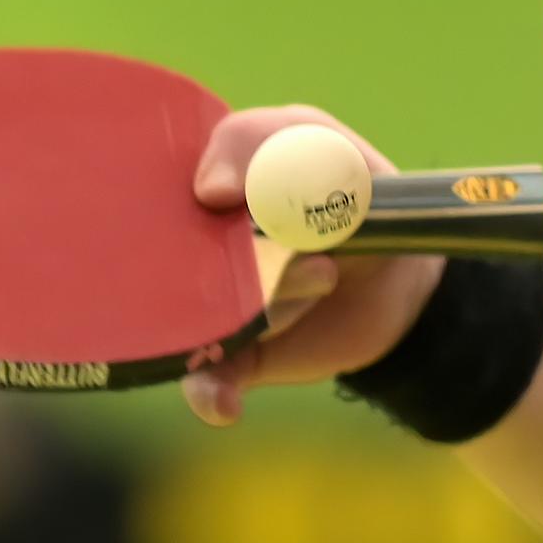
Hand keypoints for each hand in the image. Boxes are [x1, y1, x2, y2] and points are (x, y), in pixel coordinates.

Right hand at [180, 105, 443, 426]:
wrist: (401, 274)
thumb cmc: (351, 195)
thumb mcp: (318, 145)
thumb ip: (262, 140)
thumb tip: (207, 191)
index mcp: (192, 190)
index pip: (140, 200)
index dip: (176, 205)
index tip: (225, 199)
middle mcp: (187, 253)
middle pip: (174, 266)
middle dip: (253, 262)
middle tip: (318, 252)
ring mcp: (208, 309)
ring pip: (207, 320)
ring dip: (276, 306)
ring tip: (325, 279)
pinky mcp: (234, 357)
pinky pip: (201, 384)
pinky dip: (210, 394)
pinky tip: (223, 402)